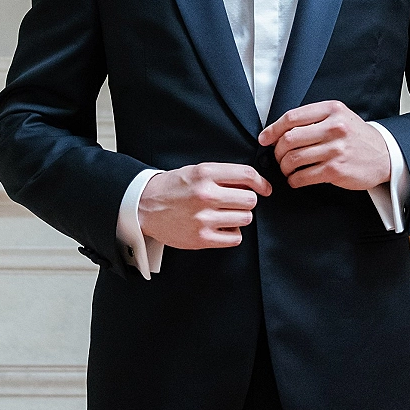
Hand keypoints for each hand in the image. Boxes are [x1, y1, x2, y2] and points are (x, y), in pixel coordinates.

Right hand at [138, 163, 270, 248]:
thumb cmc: (173, 187)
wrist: (144, 206)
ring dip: (240, 216)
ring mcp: (204, 218)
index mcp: (206, 173)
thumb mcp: (197, 171)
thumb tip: (253, 184)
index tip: (265, 188)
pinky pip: (235, 237)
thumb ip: (223, 175)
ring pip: (245, 218)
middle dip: (247, 201)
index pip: (247, 175)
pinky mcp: (201, 238)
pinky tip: (221, 227)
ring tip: (225, 214)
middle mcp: (206, 195)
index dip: (261, 182)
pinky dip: (232, 233)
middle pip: (250, 200)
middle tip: (236, 202)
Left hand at [258, 101, 389, 190]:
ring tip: (287, 169)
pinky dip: (294, 180)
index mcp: (331, 110)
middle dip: (278, 151)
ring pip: (294, 159)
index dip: (273, 129)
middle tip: (278, 157)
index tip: (265, 138)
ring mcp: (335, 149)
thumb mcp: (339, 117)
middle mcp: (334, 127)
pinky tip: (296, 179)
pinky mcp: (336, 170)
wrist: (385, 155)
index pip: (292, 117)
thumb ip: (313, 119)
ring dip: (284, 167)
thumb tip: (278, 131)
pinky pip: (304, 176)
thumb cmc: (356, 137)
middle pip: (289, 139)